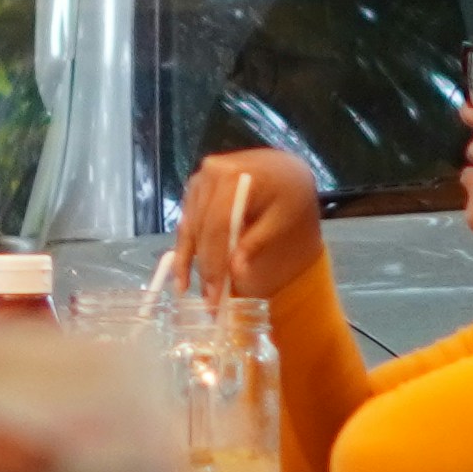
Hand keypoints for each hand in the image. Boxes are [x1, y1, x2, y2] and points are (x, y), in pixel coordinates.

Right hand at [175, 146, 326, 304]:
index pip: (219, 224)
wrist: (284, 169)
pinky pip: (187, 224)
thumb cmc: (290, 192)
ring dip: (189, 262)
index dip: (216, 261)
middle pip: (203, 228)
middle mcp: (210, 173)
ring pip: (191, 228)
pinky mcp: (194, 191)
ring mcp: (199, 180)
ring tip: (190, 292)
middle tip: (210, 301)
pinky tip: (182, 274)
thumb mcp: (283, 216)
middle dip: (205, 267)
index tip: (217, 293)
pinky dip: (185, 249)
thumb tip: (236, 272)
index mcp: (235, 175)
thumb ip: (258, 242)